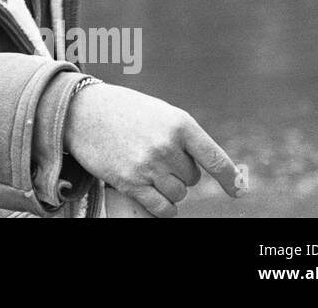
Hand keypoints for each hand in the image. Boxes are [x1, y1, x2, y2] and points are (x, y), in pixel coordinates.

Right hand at [62, 82, 243, 217]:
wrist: (79, 111)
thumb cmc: (123, 110)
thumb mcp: (158, 113)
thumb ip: (182, 136)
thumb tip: (206, 167)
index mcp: (179, 124)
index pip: (215, 158)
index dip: (229, 178)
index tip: (238, 191)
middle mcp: (166, 146)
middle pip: (192, 179)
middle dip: (179, 172)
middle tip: (154, 154)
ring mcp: (148, 166)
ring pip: (178, 194)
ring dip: (168, 188)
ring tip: (147, 168)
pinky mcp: (131, 182)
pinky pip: (162, 207)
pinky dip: (163, 208)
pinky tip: (155, 198)